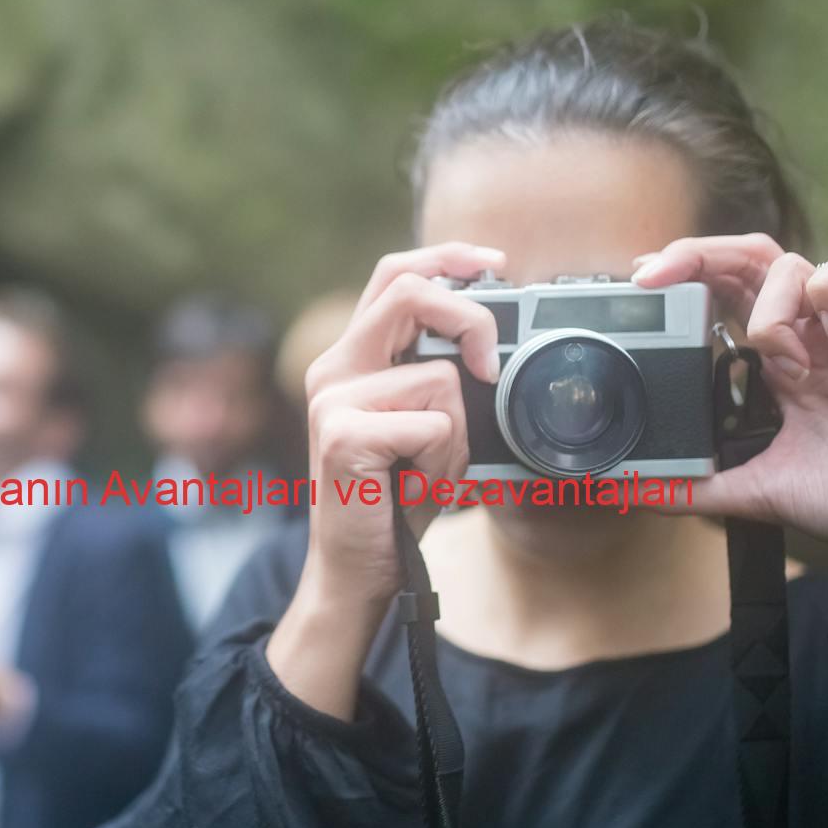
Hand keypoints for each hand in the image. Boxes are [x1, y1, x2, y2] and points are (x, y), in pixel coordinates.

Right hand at [266, 242, 505, 718]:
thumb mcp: (428, 426)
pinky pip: (432, 424)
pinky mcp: (343, 435)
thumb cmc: (397, 500)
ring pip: (438, 378)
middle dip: (470, 319)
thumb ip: (443, 376)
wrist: (359, 570)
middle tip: (490, 367)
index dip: (448, 257)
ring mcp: (333, 400)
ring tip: (428, 470)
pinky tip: (414, 488)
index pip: (395, 274)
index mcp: (351, 357)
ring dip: (456, 434)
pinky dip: (442, 462)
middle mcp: (333, 368)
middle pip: (409, 292)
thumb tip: (493, 342)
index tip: (495, 266)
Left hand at [632, 234, 827, 613]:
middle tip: (658, 273)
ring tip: (779, 356)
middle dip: (699, 255)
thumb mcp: (752, 491)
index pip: (724, 292)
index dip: (685, 275)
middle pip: (749, 260)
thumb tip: (631, 492)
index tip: (642, 283)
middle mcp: (810, 335)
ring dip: (768, 302)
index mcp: (777, 361)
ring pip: (794, 262)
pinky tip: (824, 327)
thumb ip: (693, 486)